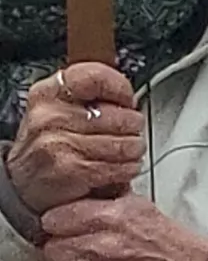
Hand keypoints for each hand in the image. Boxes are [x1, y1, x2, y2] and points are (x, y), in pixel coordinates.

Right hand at [12, 65, 141, 210]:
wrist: (21, 182)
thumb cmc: (48, 143)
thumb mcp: (58, 109)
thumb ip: (90, 97)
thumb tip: (129, 99)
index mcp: (48, 93)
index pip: (96, 77)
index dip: (120, 88)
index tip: (127, 100)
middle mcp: (50, 116)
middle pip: (121, 115)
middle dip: (132, 127)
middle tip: (127, 132)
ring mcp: (59, 143)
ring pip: (126, 144)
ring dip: (133, 151)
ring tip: (125, 152)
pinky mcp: (71, 170)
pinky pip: (120, 167)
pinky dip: (127, 169)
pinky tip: (120, 168)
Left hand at [37, 196, 207, 260]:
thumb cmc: (163, 240)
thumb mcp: (136, 205)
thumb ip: (102, 199)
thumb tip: (78, 192)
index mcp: (107, 217)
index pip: (52, 219)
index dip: (59, 223)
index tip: (64, 226)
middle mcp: (98, 246)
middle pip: (50, 248)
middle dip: (61, 248)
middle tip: (77, 248)